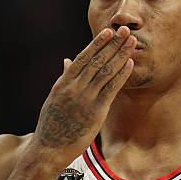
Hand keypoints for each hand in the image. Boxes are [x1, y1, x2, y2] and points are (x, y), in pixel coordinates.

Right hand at [32, 26, 135, 169]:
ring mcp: (85, 99)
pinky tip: (130, 64)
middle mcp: (74, 88)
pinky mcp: (95, 112)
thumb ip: (63, 79)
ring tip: (131, 42)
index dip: (97, 44)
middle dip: (113, 44)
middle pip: (97, 61)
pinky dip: (121, 75)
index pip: (83, 58)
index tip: (108, 31)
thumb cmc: (52, 125)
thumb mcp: (54, 98)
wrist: (49, 149)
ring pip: (106, 71)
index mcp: (63, 83)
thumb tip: (68, 61)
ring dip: (121, 55)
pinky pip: (111, 89)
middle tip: (125, 30)